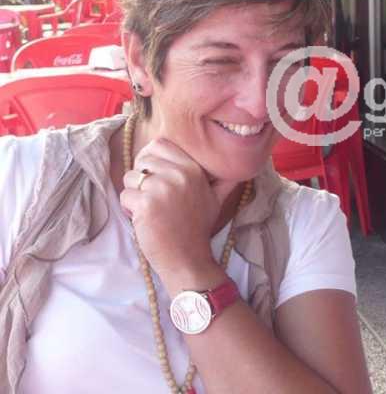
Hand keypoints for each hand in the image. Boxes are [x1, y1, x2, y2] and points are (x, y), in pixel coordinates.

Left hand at [120, 137, 236, 278]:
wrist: (188, 258)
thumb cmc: (198, 229)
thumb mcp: (216, 200)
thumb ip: (225, 181)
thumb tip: (244, 170)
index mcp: (193, 169)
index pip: (159, 144)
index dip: (150, 157)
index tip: (153, 175)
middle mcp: (179, 175)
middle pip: (142, 160)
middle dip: (140, 177)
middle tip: (151, 196)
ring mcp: (161, 189)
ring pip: (130, 177)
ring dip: (133, 194)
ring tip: (149, 209)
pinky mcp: (145, 205)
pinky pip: (124, 196)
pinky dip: (129, 209)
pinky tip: (144, 220)